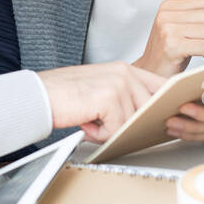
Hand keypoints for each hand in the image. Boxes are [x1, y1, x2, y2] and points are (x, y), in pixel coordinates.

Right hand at [38, 62, 163, 142]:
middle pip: (149, 109)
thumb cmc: (65, 96)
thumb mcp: (101, 89)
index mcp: (125, 69)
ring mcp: (119, 84)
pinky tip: (85, 122)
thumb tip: (146, 117)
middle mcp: (125, 73)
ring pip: (132, 122)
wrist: (39, 97)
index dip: (164, 103)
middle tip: (106, 124)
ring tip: (90, 120)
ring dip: (110, 130)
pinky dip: (99, 134)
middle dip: (132, 124)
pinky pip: (117, 130)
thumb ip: (125, 97)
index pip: (160, 85)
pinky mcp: (109, 99)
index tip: (164, 116)